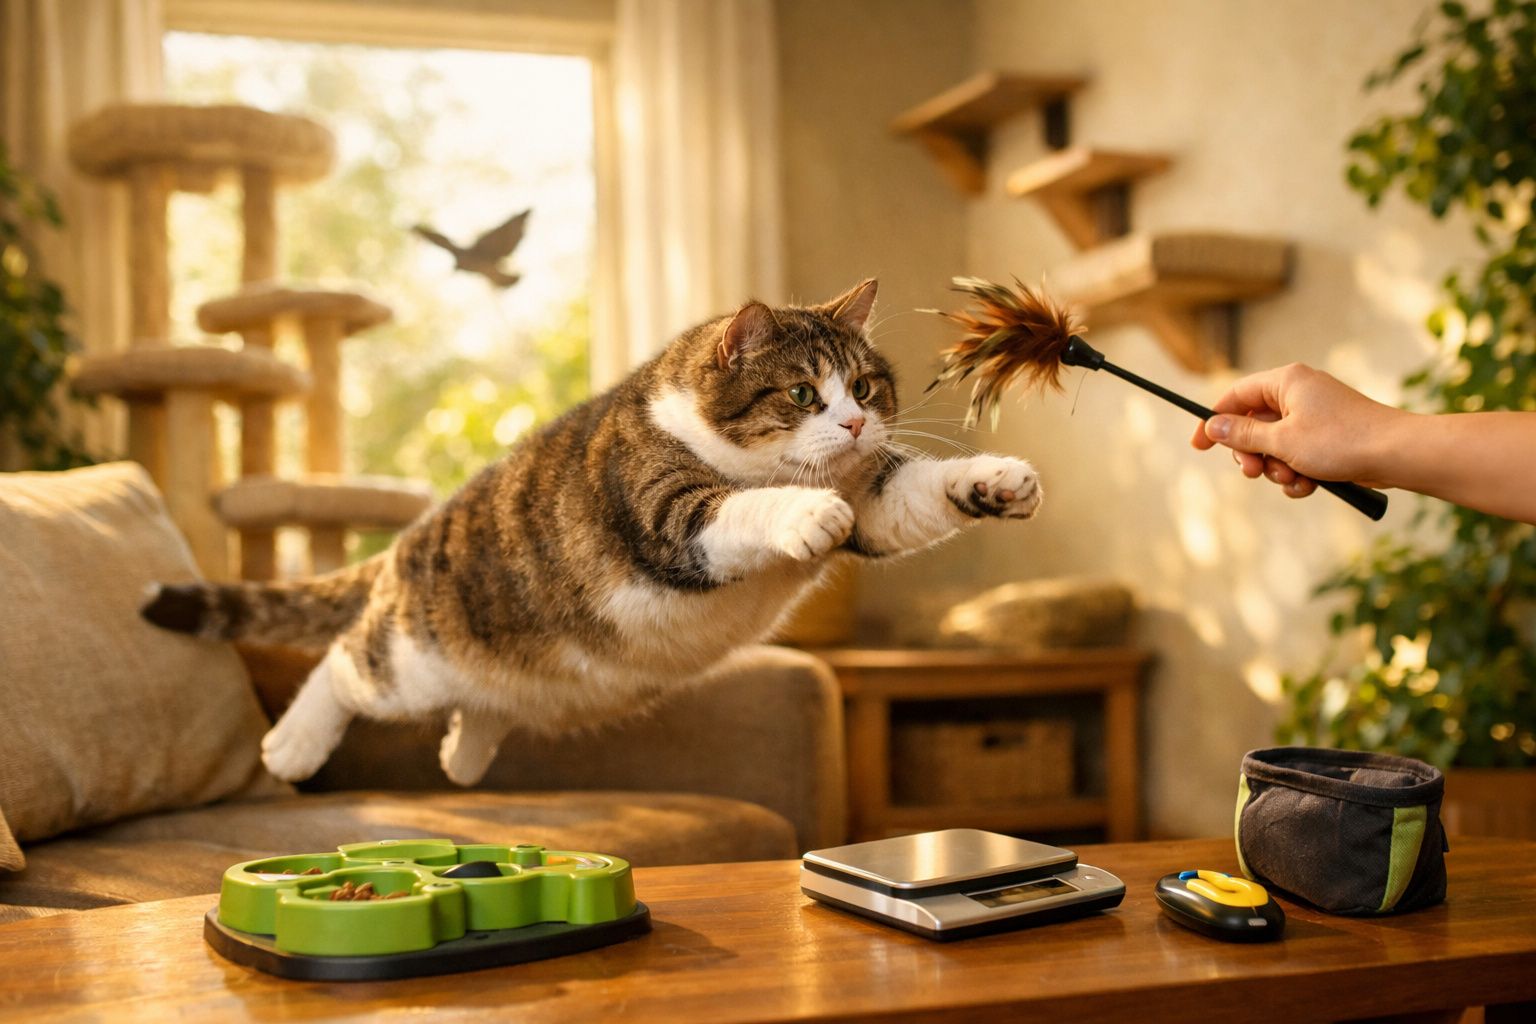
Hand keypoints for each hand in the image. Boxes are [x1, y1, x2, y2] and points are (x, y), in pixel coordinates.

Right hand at [1189, 364, 1405, 497]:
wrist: (1398, 454)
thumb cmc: (1342, 440)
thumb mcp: (1282, 441)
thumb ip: (1243, 434)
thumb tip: (1213, 426)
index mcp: (1286, 381)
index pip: (1235, 395)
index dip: (1213, 421)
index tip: (1198, 447)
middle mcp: (1299, 393)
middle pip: (1253, 424)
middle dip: (1252, 454)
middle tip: (1254, 473)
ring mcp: (1315, 415)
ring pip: (1275, 445)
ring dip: (1277, 468)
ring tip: (1293, 479)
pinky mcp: (1328, 437)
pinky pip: (1297, 455)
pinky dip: (1298, 472)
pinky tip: (1310, 485)